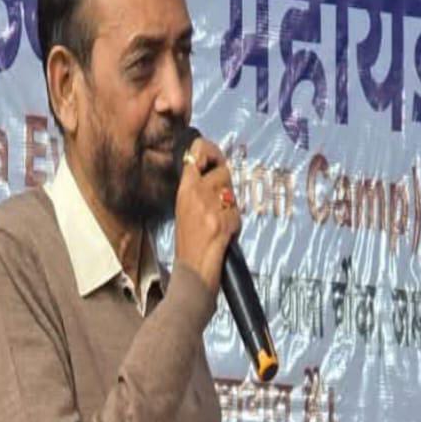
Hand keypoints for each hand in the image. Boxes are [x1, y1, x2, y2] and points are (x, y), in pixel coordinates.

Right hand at [173, 137, 238, 294]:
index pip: (197, 153)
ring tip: (221, 221)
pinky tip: (225, 234)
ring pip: (232, 191)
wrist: (193, 271)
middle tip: (222, 202)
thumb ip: (198, 190)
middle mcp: (195, 194)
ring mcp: (209, 207)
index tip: (216, 156)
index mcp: (184, 190)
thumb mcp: (186, 210)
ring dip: (232, 205)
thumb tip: (214, 173)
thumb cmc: (190, 244)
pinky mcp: (222, 222)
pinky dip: (235, 224)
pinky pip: (236, 213)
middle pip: (223, 170)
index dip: (210, 150)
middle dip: (227, 185)